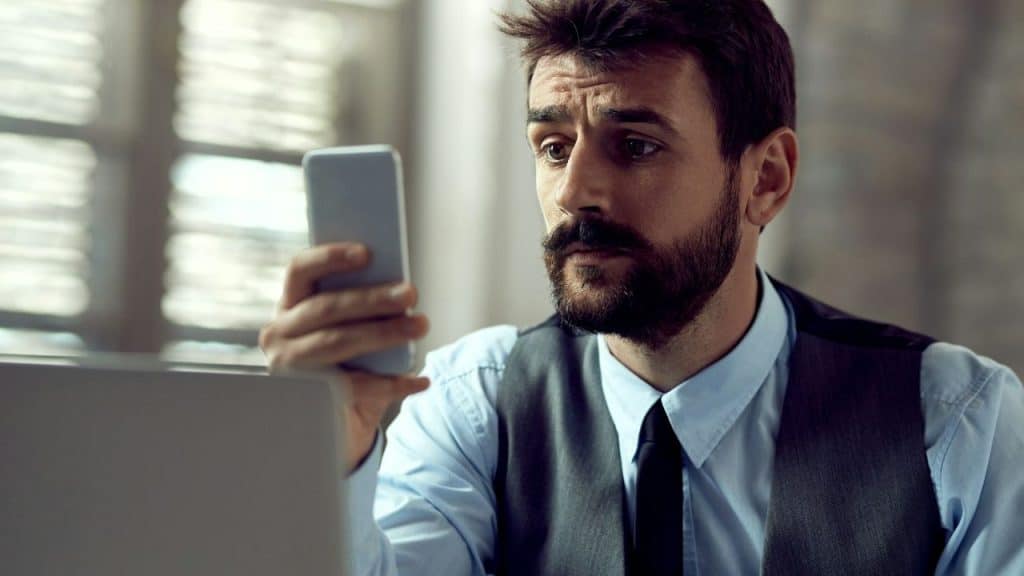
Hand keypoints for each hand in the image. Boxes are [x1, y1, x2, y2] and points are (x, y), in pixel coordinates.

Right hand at [259, 243, 429, 471]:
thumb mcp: (352, 331)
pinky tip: (420, 380)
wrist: (335, 423)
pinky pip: (355, 385)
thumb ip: (364, 309)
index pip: (300, 270)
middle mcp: (279, 334)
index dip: (330, 257)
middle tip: (410, 293)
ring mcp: (289, 368)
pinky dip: (393, 382)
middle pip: (326, 307)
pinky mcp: (307, 399)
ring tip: (420, 325)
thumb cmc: (348, 364)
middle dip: (372, 299)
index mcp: (290, 305)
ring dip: (384, 332)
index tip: (367, 252)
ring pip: (338, 342)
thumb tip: (398, 289)